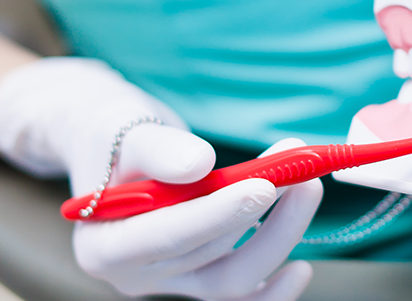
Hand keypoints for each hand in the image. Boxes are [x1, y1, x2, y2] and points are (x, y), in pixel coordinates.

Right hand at [0, 57, 322, 298]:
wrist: (114, 148)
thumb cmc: (113, 134)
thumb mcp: (124, 128)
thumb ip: (157, 149)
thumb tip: (199, 165)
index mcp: (105, 244)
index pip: (166, 236)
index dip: (217, 214)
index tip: (263, 186)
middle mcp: (135, 275)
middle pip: (209, 259)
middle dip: (261, 211)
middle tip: (299, 168)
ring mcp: (170, 282)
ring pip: (233, 279)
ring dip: (279, 234)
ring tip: (307, 184)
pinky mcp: (199, 279)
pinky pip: (241, 297)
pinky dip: (273, 289)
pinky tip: (301, 269)